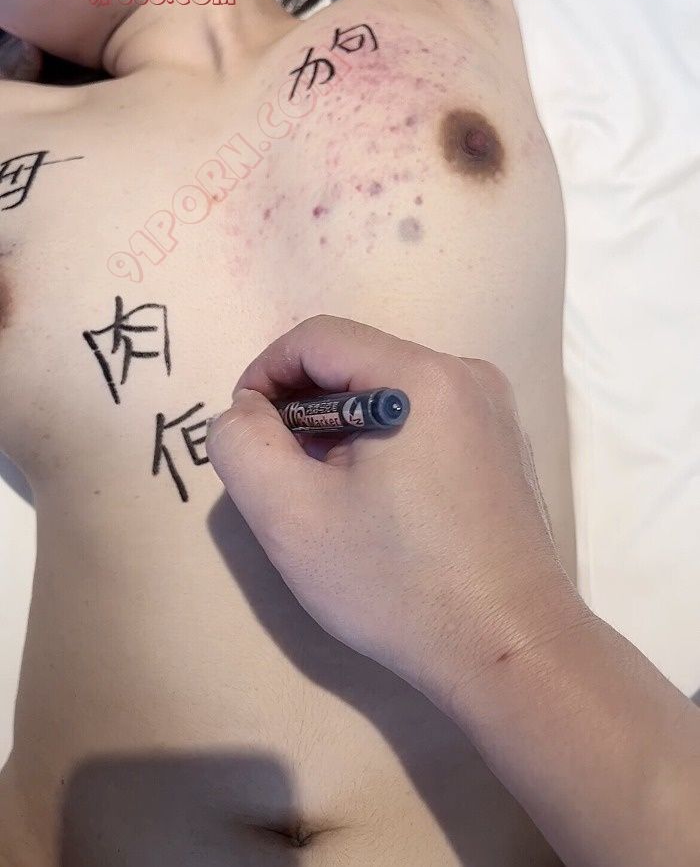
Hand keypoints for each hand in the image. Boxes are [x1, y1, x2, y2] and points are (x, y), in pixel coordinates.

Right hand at [206, 315, 586, 703]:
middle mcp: (467, 375)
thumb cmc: (399, 584)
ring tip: (331, 496)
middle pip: (355, 361)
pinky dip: (384, 443)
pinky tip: (381, 505)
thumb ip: (243, 445)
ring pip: (388, 392)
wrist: (511, 651)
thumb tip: (246, 409)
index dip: (264, 374)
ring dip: (342, 429)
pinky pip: (423, 419)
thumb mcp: (292, 517)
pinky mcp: (503, 446)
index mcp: (421, 376)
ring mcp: (493, 411)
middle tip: (286, 476)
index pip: (317, 338)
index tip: (247, 434)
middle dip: (304, 408)